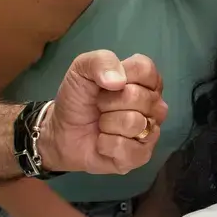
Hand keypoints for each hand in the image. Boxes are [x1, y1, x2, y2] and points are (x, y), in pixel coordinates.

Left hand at [41, 51, 167, 174]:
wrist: (61, 132)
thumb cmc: (78, 99)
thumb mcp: (81, 70)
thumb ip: (100, 61)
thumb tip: (118, 82)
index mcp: (145, 80)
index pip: (146, 69)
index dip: (120, 75)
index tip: (104, 84)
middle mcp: (154, 105)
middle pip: (138, 97)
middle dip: (108, 102)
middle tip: (99, 107)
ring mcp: (151, 131)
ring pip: (134, 123)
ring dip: (107, 124)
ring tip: (101, 125)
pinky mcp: (142, 156)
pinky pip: (127, 149)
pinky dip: (106, 145)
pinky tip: (102, 143)